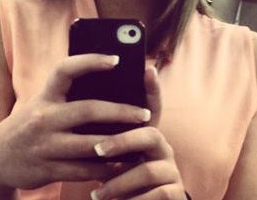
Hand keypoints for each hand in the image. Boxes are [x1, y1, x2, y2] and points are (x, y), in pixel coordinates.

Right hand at [0, 54, 150, 192]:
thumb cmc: (31, 123)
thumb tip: (108, 84)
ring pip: (90, 144)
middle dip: (121, 112)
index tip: (116, 59)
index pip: (65, 70)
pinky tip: (120, 163)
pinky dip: (105, 167)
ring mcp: (45, 145)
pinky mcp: (47, 169)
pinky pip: (83, 170)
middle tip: (145, 113)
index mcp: (45, 96)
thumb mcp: (42, 103)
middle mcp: (44, 117)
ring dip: (119, 143)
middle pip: (89, 110)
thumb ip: (67, 94)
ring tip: (140, 140)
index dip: (90, 61)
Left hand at [90, 67, 186, 199]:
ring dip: (120, 182)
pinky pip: (158, 195)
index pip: (153, 106)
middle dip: (123, 142)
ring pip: (149, 170)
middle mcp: (163, 147)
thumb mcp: (114, 157)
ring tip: (97, 193)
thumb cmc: (121, 179)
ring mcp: (171, 170)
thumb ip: (107, 135)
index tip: (147, 69)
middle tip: (98, 150)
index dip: (153, 88)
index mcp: (148, 134)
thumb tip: (82, 109)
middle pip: (150, 134)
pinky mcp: (175, 194)